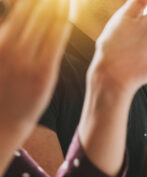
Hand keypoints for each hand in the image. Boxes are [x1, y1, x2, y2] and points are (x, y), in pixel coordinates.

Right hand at [0, 0, 70, 127]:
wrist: (2, 120)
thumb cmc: (0, 86)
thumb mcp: (0, 56)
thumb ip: (5, 36)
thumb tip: (13, 21)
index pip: (19, 9)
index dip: (32, 1)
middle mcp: (9, 46)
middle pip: (32, 11)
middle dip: (46, 1)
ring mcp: (26, 59)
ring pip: (45, 24)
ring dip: (57, 7)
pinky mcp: (43, 72)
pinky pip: (55, 42)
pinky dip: (61, 25)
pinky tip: (66, 16)